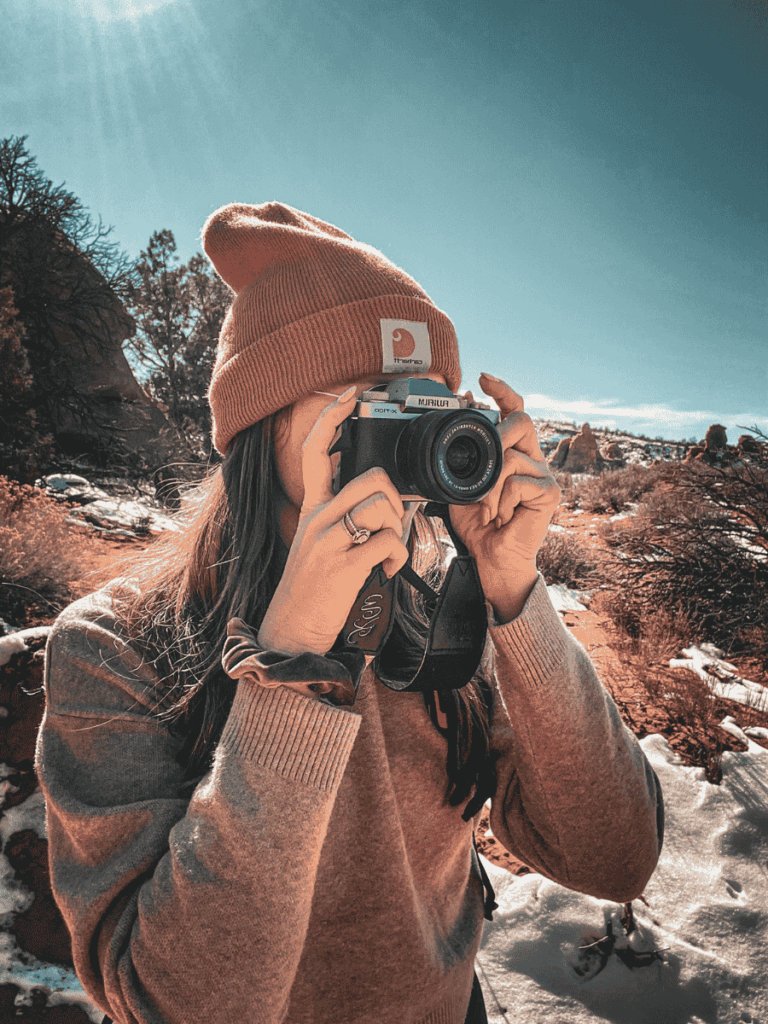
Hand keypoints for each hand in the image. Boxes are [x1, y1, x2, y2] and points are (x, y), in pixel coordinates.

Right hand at [258, 389, 409, 655]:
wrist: (291, 630)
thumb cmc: (312, 588)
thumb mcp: (319, 544)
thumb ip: (339, 518)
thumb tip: (376, 501)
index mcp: (311, 509)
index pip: (314, 451)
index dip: (331, 419)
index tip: (348, 395)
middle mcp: (317, 518)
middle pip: (370, 478)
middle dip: (396, 499)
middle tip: (393, 525)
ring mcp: (328, 541)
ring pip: (382, 507)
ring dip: (397, 530)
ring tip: (388, 553)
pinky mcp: (343, 565)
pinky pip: (387, 543)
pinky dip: (397, 558)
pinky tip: (387, 571)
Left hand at [448, 375, 560, 621]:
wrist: (492, 557)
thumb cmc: (478, 523)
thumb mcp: (461, 482)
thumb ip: (463, 455)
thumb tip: (459, 422)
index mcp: (513, 451)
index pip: (514, 409)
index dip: (502, 390)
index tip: (482, 378)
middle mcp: (532, 458)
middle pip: (522, 420)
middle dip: (497, 435)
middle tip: (483, 464)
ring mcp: (544, 474)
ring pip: (511, 456)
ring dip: (488, 485)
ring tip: (487, 508)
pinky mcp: (549, 492)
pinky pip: (517, 480)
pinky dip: (499, 499)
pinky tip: (500, 515)